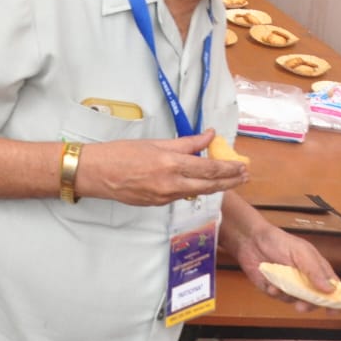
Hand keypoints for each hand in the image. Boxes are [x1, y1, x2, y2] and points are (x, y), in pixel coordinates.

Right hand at [73, 129, 248, 206]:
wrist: (95, 173)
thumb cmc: (119, 153)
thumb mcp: (154, 143)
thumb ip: (185, 143)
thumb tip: (209, 136)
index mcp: (170, 164)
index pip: (209, 168)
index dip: (229, 168)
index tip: (242, 165)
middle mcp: (171, 183)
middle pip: (210, 185)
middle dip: (230, 180)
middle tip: (245, 175)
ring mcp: (165, 197)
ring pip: (197, 192)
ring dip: (216, 186)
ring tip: (230, 180)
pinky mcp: (158, 204)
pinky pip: (181, 196)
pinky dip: (194, 189)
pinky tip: (200, 184)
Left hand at [231, 220, 340, 311]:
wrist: (250, 239)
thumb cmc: (278, 241)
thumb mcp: (301, 253)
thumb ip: (315, 271)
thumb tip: (331, 290)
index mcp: (316, 269)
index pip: (332, 287)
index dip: (336, 300)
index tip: (334, 311)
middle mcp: (305, 279)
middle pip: (315, 300)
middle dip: (309, 305)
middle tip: (302, 306)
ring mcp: (290, 285)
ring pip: (296, 301)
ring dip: (288, 296)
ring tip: (279, 286)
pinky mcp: (274, 288)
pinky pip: (278, 297)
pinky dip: (275, 293)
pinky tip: (270, 284)